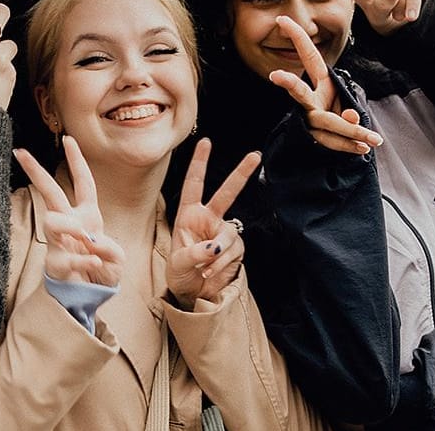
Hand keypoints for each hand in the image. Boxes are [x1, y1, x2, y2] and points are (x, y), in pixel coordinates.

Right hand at [14, 137, 123, 286]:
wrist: (87, 297)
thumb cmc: (101, 270)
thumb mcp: (116, 257)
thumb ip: (109, 248)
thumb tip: (91, 242)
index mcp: (88, 216)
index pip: (83, 183)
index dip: (77, 161)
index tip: (68, 139)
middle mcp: (70, 224)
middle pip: (50, 192)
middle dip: (36, 171)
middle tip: (20, 152)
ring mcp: (59, 243)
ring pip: (51, 221)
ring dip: (70, 227)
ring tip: (87, 242)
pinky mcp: (55, 264)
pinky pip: (67, 257)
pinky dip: (83, 260)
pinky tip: (94, 264)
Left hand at [167, 139, 260, 307]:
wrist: (193, 294)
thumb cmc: (180, 272)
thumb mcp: (178, 262)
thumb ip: (194, 253)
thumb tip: (213, 247)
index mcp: (189, 214)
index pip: (194, 184)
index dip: (199, 163)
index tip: (206, 141)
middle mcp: (208, 219)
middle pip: (227, 193)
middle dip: (241, 174)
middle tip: (255, 155)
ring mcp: (223, 233)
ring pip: (228, 235)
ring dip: (218, 253)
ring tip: (204, 269)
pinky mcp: (235, 249)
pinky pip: (233, 252)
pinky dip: (222, 264)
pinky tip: (210, 274)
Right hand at [268, 16, 382, 154]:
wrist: (328, 139)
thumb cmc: (338, 110)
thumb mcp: (344, 102)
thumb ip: (349, 107)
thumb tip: (351, 118)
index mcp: (319, 82)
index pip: (308, 56)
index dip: (296, 37)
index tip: (282, 19)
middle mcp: (310, 100)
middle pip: (299, 92)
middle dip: (289, 83)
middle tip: (275, 75)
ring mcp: (310, 120)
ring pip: (326, 123)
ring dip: (350, 131)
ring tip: (372, 139)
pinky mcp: (314, 138)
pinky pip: (333, 142)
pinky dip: (349, 145)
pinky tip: (362, 148)